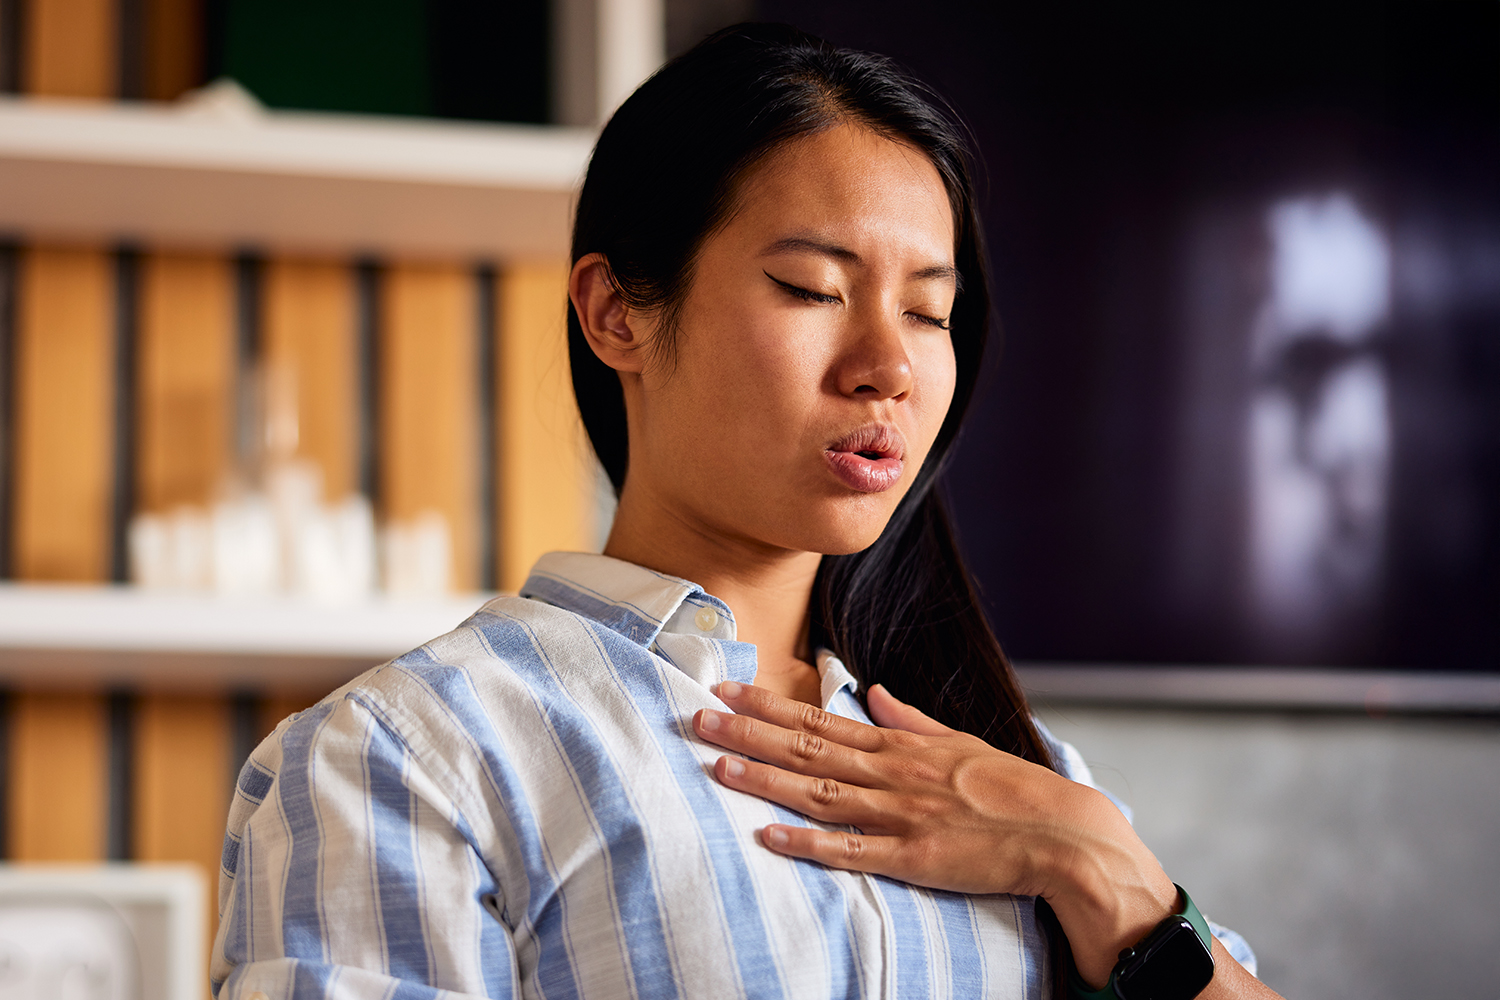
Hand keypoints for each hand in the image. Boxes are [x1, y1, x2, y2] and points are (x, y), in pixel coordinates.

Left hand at [692, 680, 1178, 987]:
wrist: (1062, 831)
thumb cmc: (1012, 788)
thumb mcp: (960, 740)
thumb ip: (912, 718)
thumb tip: (878, 694)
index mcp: (901, 744)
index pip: (821, 719)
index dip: (769, 705)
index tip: (728, 689)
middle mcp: (891, 774)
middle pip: (807, 750)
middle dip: (749, 732)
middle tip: (699, 716)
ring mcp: (899, 815)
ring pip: (817, 793)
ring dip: (764, 779)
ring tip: (716, 766)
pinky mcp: (911, 858)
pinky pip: (849, 852)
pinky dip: (807, 843)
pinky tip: (768, 836)